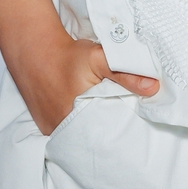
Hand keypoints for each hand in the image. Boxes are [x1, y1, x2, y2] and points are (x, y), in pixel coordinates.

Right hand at [20, 33, 158, 136]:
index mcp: (78, 116)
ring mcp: (53, 130)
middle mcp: (63, 128)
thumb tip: (153, 87)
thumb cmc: (68, 56)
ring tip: (107, 122)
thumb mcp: (99, 58)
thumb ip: (126, 74)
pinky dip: (78, 128)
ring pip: (80, 137)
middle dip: (110, 133)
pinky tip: (87, 118)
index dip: (123, 129)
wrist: (34, 51)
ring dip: (93, 131)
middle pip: (94, 137)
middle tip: (124, 124)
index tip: (136, 125)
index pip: (108, 133)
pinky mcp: (46, 127)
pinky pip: (67, 134)